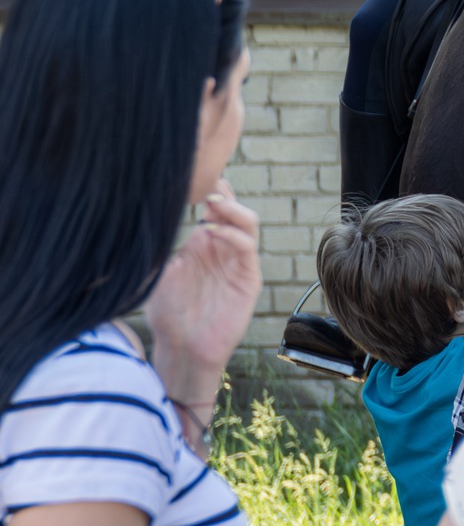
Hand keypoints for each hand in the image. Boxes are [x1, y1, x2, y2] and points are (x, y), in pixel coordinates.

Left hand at [145, 179, 262, 381]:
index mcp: (202, 244)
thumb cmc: (168, 314)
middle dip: (224, 195)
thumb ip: (162, 249)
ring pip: (248, 223)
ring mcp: (237, 262)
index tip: (193, 177)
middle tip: (206, 186)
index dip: (210, 192)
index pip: (213, 210)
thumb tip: (152, 218)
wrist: (182, 348)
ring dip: (233, 210)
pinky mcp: (248, 278)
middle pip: (234, 210)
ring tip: (213, 202)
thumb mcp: (158, 274)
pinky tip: (213, 232)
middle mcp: (223, 249)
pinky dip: (233, 235)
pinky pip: (247, 248)